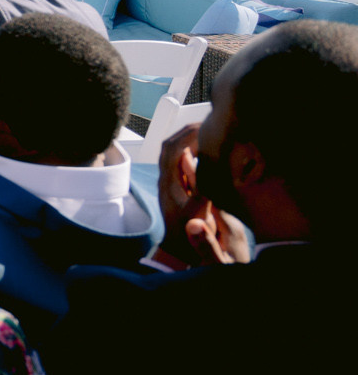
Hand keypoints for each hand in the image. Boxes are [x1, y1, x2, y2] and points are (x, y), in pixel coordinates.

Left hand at [154, 123, 250, 266]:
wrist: (175, 250)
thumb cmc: (185, 235)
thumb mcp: (196, 218)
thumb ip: (201, 199)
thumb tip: (209, 181)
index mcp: (168, 182)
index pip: (172, 149)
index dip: (186, 134)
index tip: (204, 126)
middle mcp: (166, 178)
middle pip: (170, 145)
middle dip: (187, 131)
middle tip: (208, 124)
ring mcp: (170, 181)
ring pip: (175, 152)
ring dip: (189, 140)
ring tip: (209, 133)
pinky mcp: (176, 186)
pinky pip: (181, 161)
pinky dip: (192, 152)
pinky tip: (206, 152)